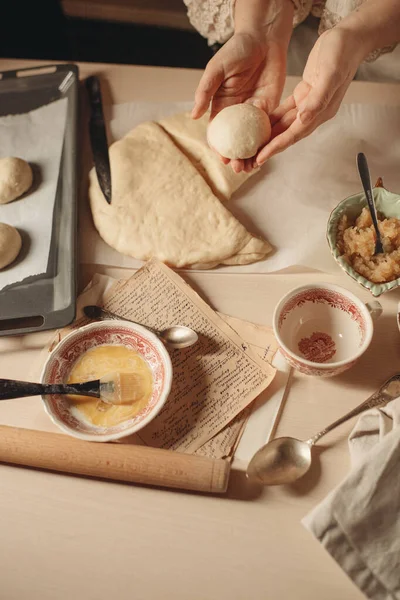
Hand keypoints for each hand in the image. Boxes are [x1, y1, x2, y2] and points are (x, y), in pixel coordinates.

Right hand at [192, 32, 286, 172]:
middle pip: (234, 140)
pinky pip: (266, 129)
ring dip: (250, 154)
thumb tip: (194, 115)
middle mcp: (236, 111)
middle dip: (235, 156)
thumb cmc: (237, 49)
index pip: (218, 132)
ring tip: (250, 168)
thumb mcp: (217, 69)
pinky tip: (265, 154)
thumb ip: (205, 91)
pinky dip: (264, 143)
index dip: (219, 146)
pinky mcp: (268, 108)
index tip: (221, 158)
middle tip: (237, 168)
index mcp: (221, 104)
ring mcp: (252, 111)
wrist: (264, 37)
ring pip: (250, 139)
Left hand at [255, 28, 367, 165]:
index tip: (260, 158)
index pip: (294, 134)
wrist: (349, 37)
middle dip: (270, 147)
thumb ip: (317, 99)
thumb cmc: (341, 52)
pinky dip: (273, 118)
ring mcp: (308, 103)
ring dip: (270, 135)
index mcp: (321, 111)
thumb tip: (303, 120)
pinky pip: (285, 110)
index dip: (276, 146)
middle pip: (288, 134)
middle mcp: (314, 111)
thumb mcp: (330, 74)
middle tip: (250, 158)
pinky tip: (260, 122)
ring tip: (252, 145)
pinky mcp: (303, 93)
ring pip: (285, 124)